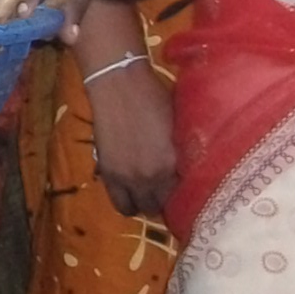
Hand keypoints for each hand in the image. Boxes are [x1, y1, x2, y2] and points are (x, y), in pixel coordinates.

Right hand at [84, 60, 179, 220]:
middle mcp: (149, 177)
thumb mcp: (177, 128)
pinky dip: (126, 200)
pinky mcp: (107, 172)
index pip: (182, 197)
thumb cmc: (154, 98)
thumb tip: (187, 169)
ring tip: (145, 192)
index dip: (183, 195)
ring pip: (137, 209)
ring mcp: (126, 176)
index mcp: (171, 164)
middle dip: (162, 202)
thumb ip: (180, 153)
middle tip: (164, 191)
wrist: (118, 84)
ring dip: (142, 203)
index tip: (183, 191)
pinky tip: (130, 188)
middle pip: (159, 207)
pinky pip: (118, 201)